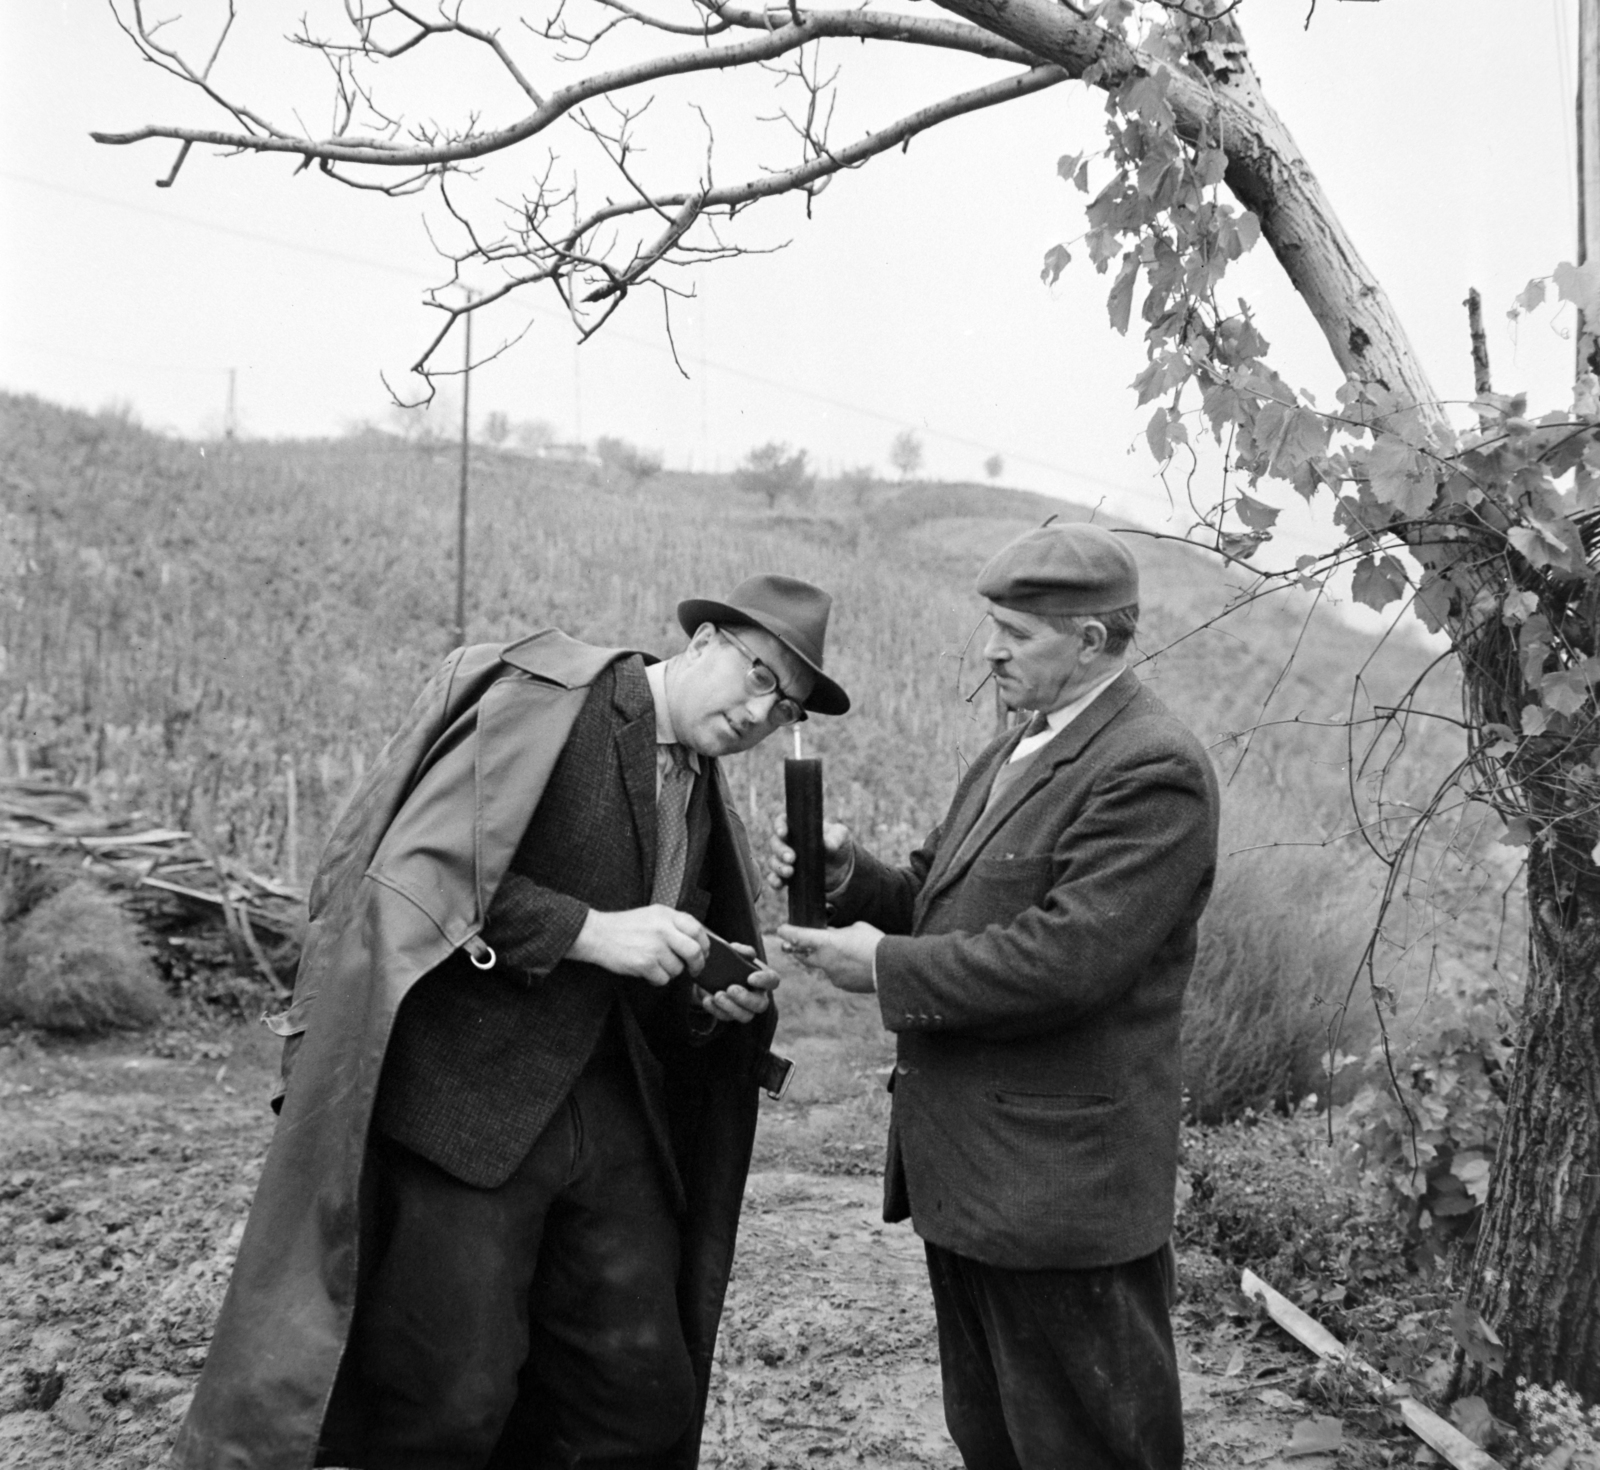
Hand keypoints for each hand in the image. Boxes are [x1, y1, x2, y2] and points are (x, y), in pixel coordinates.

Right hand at [568, 905, 708, 985]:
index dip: (705, 944)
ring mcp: (654, 947)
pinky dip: (657, 979)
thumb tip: (696, 940)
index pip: (697, 929)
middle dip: (698, 964)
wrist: (596, 934)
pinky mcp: (645, 964)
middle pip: (694, 951)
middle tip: (695, 969)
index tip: (704, 952)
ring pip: (677, 968)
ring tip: (655, 964)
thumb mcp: (651, 915)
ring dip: (670, 972)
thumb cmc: (623, 926)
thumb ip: (673, 924)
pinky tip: (646, 971)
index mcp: (666, 914)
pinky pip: (663, 979)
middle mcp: (663, 929)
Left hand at [694, 942, 778, 1024]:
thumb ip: (742, 951)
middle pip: (761, 1004)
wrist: (710, 973)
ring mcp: (745, 1008)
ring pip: (746, 1016)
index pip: (772, 980)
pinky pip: (726, 1017)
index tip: (750, 977)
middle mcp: (758, 996)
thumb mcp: (733, 952)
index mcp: (763, 978)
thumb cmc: (728, 960)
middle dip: (746, 998)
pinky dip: (715, 1010)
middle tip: (731, 989)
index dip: (764, 980)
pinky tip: (707, 1000)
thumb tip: (750, 954)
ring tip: (717, 996)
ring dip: (731, 1007)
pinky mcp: (730, 1015)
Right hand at [764, 814, 853, 893]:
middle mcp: (787, 842)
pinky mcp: (787, 876)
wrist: (841, 867)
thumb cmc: (838, 843)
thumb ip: (835, 838)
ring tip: (790, 872)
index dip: (779, 826)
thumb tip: (827, 844)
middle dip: (780, 850)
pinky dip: (774, 881)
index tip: (783, 833)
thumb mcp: (841, 836)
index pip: (782, 821)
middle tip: (792, 858)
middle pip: (775, 843)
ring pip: (773, 861)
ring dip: (778, 867)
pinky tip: (779, 884)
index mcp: (797, 827)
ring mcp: (785, 860)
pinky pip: (774, 878)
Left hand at [777, 922, 882, 993]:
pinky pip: (837, 975)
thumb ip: (839, 933)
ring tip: (845, 952)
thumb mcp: (855, 928)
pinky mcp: (843, 985)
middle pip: (803, 956)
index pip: (799, 936)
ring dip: (827, 959)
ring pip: (823, 966)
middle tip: (792, 945)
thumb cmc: (874, 943)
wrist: (891, 968)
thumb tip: (832, 936)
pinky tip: (855, 964)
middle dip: (797, 950)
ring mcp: (833, 976)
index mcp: (826, 943)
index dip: (787, 932)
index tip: (781, 929)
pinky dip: (841, 969)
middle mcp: (824, 961)